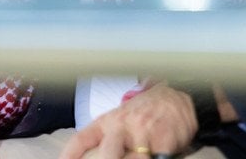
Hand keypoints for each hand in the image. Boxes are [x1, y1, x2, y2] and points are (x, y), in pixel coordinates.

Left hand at [59, 83, 197, 158]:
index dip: (71, 153)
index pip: (83, 138)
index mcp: (109, 121)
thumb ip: (109, 138)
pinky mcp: (164, 138)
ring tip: (133, 158)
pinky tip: (155, 157)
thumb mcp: (122, 118)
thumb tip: (98, 153)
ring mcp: (144, 131)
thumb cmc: (145, 111)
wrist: (175, 94)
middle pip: (108, 153)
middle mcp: (123, 125)